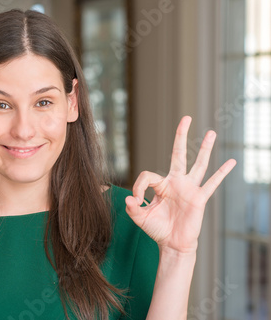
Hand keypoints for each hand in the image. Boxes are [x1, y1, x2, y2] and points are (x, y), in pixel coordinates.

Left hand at [125, 116, 236, 253]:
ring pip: (198, 164)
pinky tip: (231, 161)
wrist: (172, 244)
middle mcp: (176, 182)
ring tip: (211, 132)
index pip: (147, 175)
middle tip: (186, 118)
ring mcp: (189, 189)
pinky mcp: (199, 199)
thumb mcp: (140, 218)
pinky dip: (222, 173)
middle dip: (181, 136)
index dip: (138, 187)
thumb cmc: (157, 229)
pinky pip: (212, 184)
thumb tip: (130, 198)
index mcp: (160, 185)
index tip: (136, 201)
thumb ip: (132, 208)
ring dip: (204, 149)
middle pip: (178, 154)